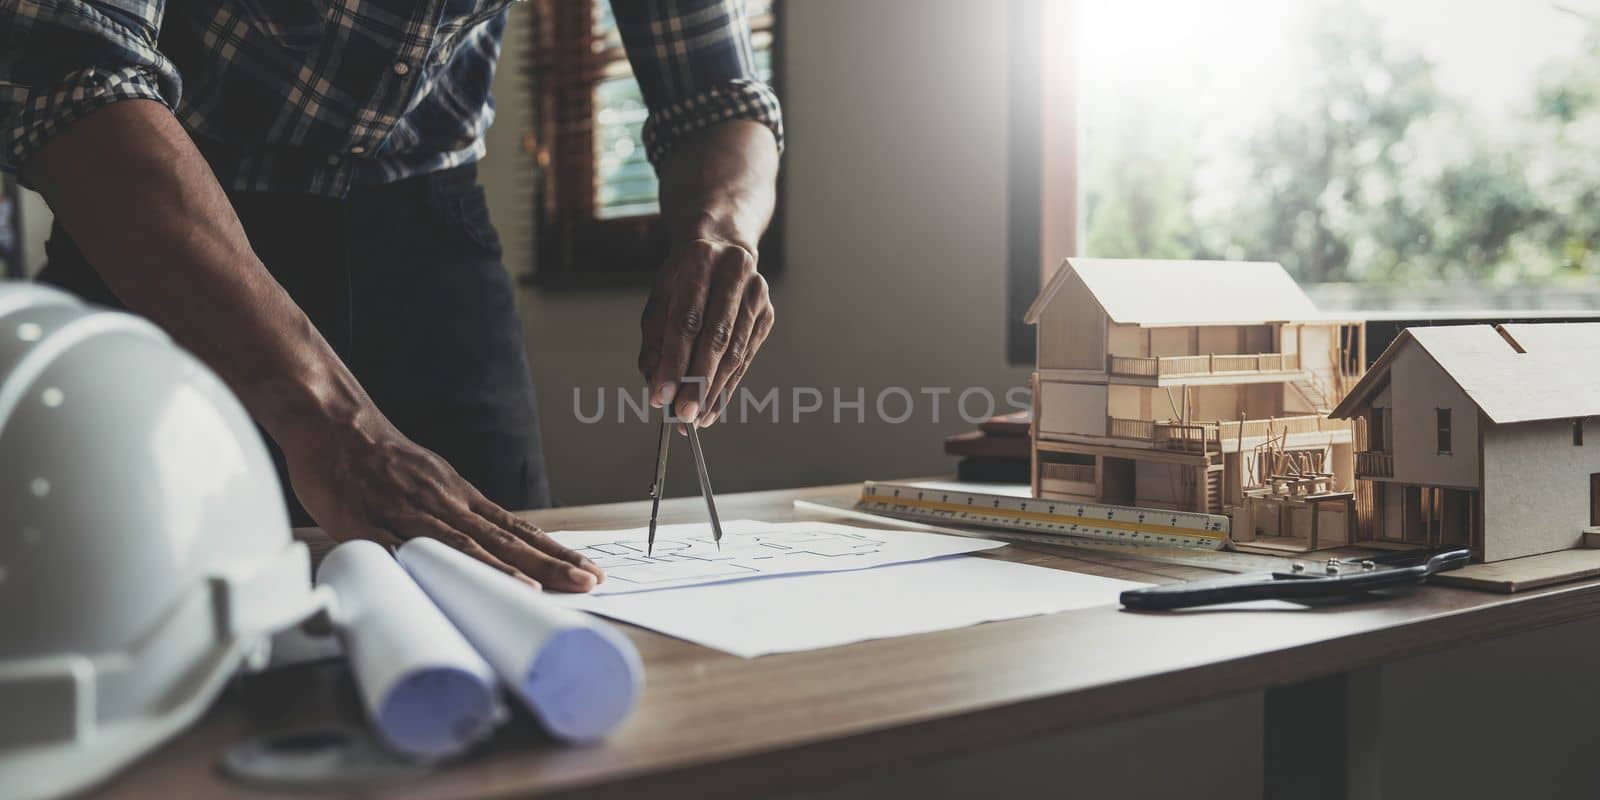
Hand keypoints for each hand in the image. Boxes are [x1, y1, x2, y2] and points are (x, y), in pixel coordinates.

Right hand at [282, 408, 604, 591]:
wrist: (332, 422)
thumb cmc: (379, 456)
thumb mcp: (430, 479)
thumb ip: (454, 515)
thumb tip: (486, 547)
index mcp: (459, 496)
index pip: (517, 529)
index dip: (553, 552)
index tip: (587, 571)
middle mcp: (443, 504)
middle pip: (504, 539)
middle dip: (548, 564)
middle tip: (587, 583)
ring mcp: (406, 513)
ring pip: (461, 545)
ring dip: (501, 569)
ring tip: (537, 590)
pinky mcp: (367, 523)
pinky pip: (400, 549)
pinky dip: (428, 565)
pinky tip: (448, 584)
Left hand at [638, 237, 774, 426]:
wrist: (723, 247)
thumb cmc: (685, 277)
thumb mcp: (661, 297)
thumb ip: (655, 339)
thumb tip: (655, 383)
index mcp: (700, 261)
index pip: (687, 320)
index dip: (673, 361)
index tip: (661, 395)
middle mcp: (734, 274)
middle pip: (717, 338)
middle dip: (698, 382)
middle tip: (683, 414)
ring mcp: (756, 294)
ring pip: (736, 351)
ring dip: (715, 390)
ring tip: (697, 418)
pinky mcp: (767, 314)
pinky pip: (747, 357)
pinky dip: (729, 385)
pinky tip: (713, 406)